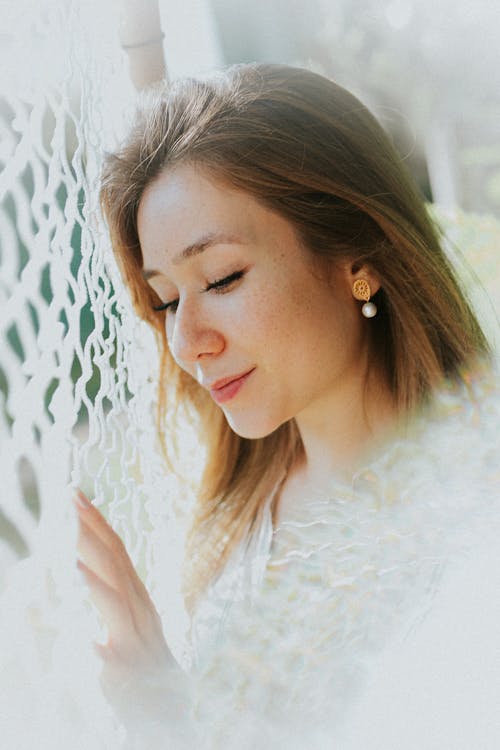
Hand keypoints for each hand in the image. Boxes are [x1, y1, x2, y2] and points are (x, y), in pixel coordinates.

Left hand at [74, 490, 173, 698]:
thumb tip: (78, 568)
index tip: (76, 494)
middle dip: (91, 534)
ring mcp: (138, 644)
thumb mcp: (126, 624)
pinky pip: (117, 666)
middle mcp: (140, 612)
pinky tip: (88, 644)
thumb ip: (109, 598)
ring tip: (70, 564)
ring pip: (117, 608)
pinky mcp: (133, 680)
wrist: (168, 718)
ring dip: (95, 586)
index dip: (96, 522)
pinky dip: (102, 653)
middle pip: (116, 565)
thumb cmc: (144, 668)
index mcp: (136, 596)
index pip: (115, 550)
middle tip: (69, 503)